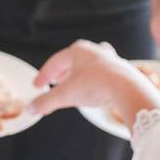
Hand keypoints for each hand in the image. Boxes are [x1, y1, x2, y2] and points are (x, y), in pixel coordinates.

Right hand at [29, 40, 159, 128]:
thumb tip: (30, 109)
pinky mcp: (124, 70)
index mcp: (77, 50)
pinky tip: (96, 90)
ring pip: (90, 65)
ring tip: (75, 85)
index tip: (37, 86)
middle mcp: (94, 50)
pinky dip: (97, 81)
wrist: (129, 90)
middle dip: (62, 73)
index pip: (54, 62)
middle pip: (72, 61)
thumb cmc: (95, 86)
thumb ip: (46, 101)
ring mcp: (110, 59)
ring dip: (80, 75)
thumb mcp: (65, 95)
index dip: (43, 75)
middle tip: (54, 83)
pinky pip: (105, 74)